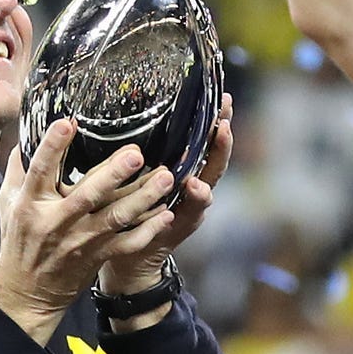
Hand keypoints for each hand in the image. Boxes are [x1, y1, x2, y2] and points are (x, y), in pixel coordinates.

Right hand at [0, 119, 174, 343]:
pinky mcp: (97, 256)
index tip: (67, 122)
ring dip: (142, 198)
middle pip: (87, 194)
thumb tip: (25, 134)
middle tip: (136, 154)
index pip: (40, 170)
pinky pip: (127, 243)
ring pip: (115, 218)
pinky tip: (166, 214)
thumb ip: (18, 169)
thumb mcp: (8, 202)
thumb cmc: (18, 241)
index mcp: (31, 204)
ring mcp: (80, 240)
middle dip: (113, 174)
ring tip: (165, 178)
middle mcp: (57, 221)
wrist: (26, 293)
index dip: (53, 146)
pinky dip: (148, 230)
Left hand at [99, 93, 233, 295]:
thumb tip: (132, 112)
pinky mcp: (180, 228)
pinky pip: (190, 213)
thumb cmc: (131, 210)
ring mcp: (190, 210)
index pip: (203, 141)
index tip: (221, 98)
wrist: (128, 256)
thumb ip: (142, 152)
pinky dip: (194, 200)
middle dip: (222, 143)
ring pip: (207, 188)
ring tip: (213, 148)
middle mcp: (193, 188)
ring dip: (210, 169)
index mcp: (183, 170)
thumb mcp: (137, 176)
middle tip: (224, 124)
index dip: (215, 120)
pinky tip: (193, 186)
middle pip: (214, 162)